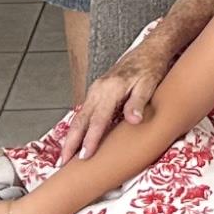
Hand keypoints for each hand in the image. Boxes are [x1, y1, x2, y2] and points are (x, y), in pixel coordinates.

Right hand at [57, 30, 170, 163]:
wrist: (148, 51)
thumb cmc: (150, 69)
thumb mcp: (149, 84)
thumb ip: (138, 103)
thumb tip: (133, 120)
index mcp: (111, 89)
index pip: (98, 119)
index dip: (90, 139)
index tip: (84, 156)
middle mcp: (98, 90)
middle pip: (80, 119)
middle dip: (70, 142)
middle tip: (63, 162)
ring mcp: (95, 90)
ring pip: (78, 116)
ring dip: (70, 137)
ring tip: (65, 156)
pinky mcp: (96, 92)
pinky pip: (83, 112)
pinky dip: (76, 127)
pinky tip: (75, 139)